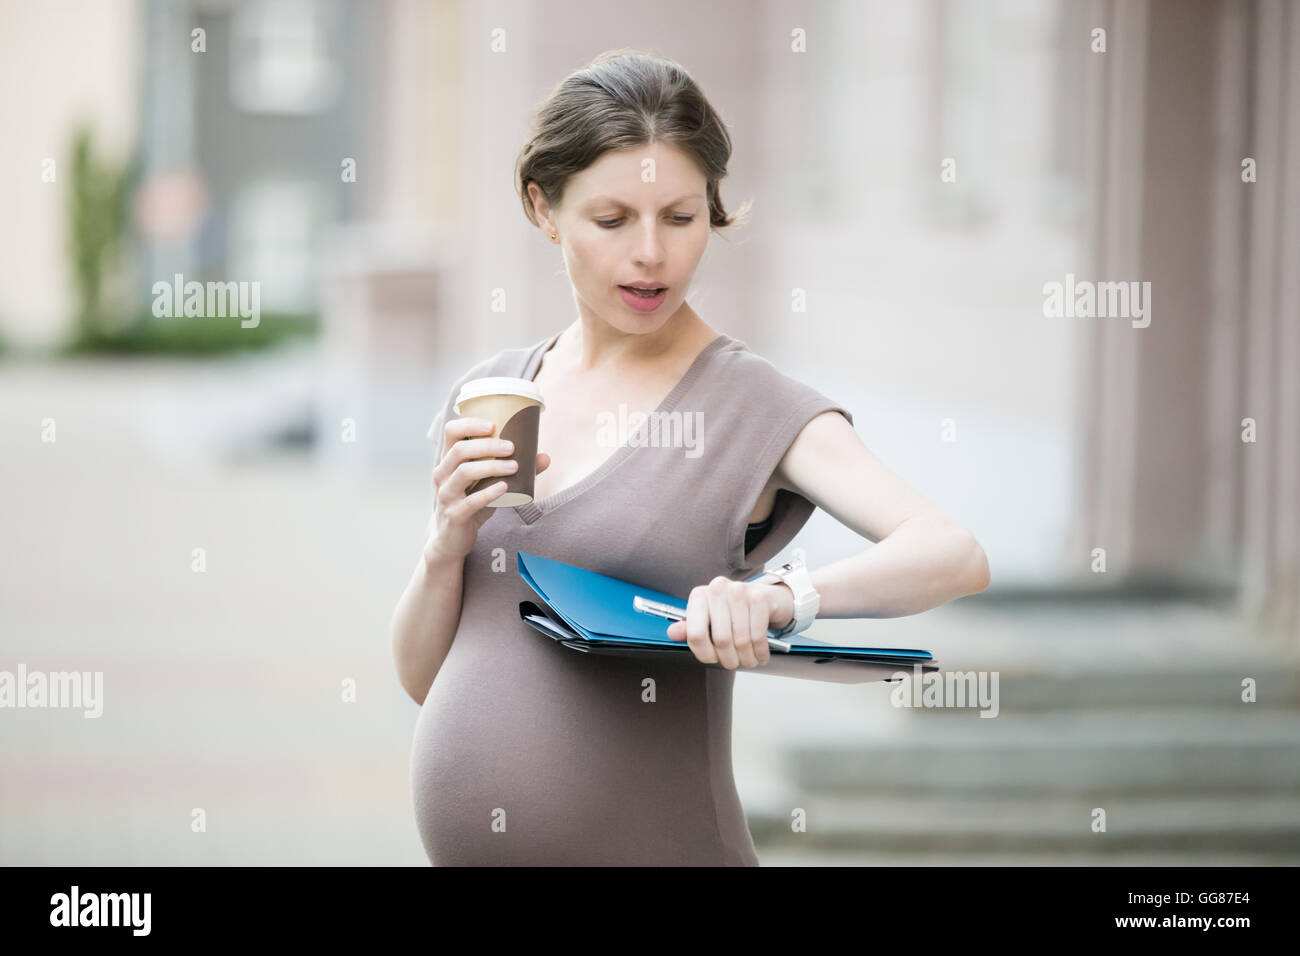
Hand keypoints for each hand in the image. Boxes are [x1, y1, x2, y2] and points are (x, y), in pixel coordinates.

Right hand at [423, 417, 550, 564]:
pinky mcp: (454, 515)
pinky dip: (489, 493)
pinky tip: (505, 488)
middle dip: (487, 445)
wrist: (452, 539)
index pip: (451, 432)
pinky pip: (470, 501)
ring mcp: (446, 495)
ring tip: (514, 466)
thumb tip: (545, 457)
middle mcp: (443, 474)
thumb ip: (513, 470)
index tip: (493, 424)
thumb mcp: (489, 484)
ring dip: (491, 466)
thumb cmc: (472, 503)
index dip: (469, 424)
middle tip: (511, 447)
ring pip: (464, 473)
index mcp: (448, 460)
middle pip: (459, 450)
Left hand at [665, 575, 795, 668]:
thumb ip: (690, 628)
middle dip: (729, 659)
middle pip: (720, 640)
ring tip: (748, 660)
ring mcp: (740, 591)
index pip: (695, 635)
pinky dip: (760, 651)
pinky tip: (760, 655)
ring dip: (746, 658)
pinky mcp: (760, 598)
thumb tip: (672, 633)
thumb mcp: (709, 619)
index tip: (712, 658)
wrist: (765, 598)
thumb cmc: (733, 611)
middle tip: (733, 663)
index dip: (704, 654)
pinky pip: (758, 635)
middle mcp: (717, 589)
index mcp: (699, 595)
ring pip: (741, 640)